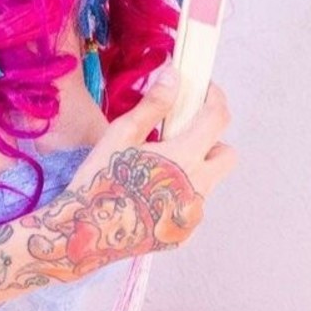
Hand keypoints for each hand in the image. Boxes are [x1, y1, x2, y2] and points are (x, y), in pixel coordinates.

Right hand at [31, 68, 234, 280]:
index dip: (215, 98)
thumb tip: (175, 75)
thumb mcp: (122, 135)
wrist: (83, 234)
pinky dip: (181, 194)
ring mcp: (192, 216)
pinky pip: (193, 206)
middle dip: (212, 138)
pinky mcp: (182, 235)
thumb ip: (154, 105)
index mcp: (185, 159)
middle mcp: (198, 189)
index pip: (218, 120)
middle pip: (227, 154)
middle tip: (182, 133)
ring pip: (210, 181)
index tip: (203, 91)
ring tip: (157, 166)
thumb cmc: (99, 180)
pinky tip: (149, 194)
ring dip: (195, 167)